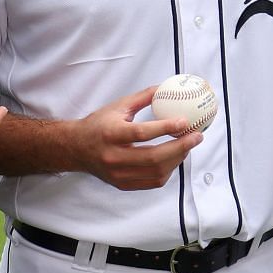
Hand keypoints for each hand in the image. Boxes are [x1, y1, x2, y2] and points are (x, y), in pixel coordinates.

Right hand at [69, 86, 201, 190]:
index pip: (142, 133)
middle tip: (196, 136)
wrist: (75, 149)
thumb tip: (166, 87)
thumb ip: (143, 97)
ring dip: (177, 159)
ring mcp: (118, 174)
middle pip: (154, 157)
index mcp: (111, 134)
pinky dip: (168, 171)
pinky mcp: (122, 184)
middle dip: (180, 147)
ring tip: (187, 146)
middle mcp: (114, 157)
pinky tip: (174, 159)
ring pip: (156, 172)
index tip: (185, 122)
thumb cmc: (98, 125)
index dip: (166, 128)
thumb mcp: (117, 106)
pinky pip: (152, 182)